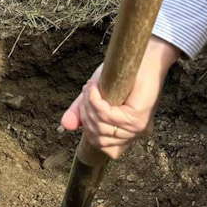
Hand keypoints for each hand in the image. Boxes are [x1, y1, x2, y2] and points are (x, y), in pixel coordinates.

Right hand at [59, 37, 180, 158]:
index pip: (102, 146)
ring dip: (89, 105)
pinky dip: (95, 100)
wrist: (140, 60)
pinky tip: (94, 88)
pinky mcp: (138, 119)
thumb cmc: (121, 76)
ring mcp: (138, 129)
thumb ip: (82, 113)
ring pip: (100, 126)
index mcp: (128, 134)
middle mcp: (135, 135)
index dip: (88, 130)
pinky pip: (106, 115)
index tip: (86, 108)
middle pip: (98, 137)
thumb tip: (66, 125)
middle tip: (87, 91)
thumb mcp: (96, 97)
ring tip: (90, 88)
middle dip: (85, 114)